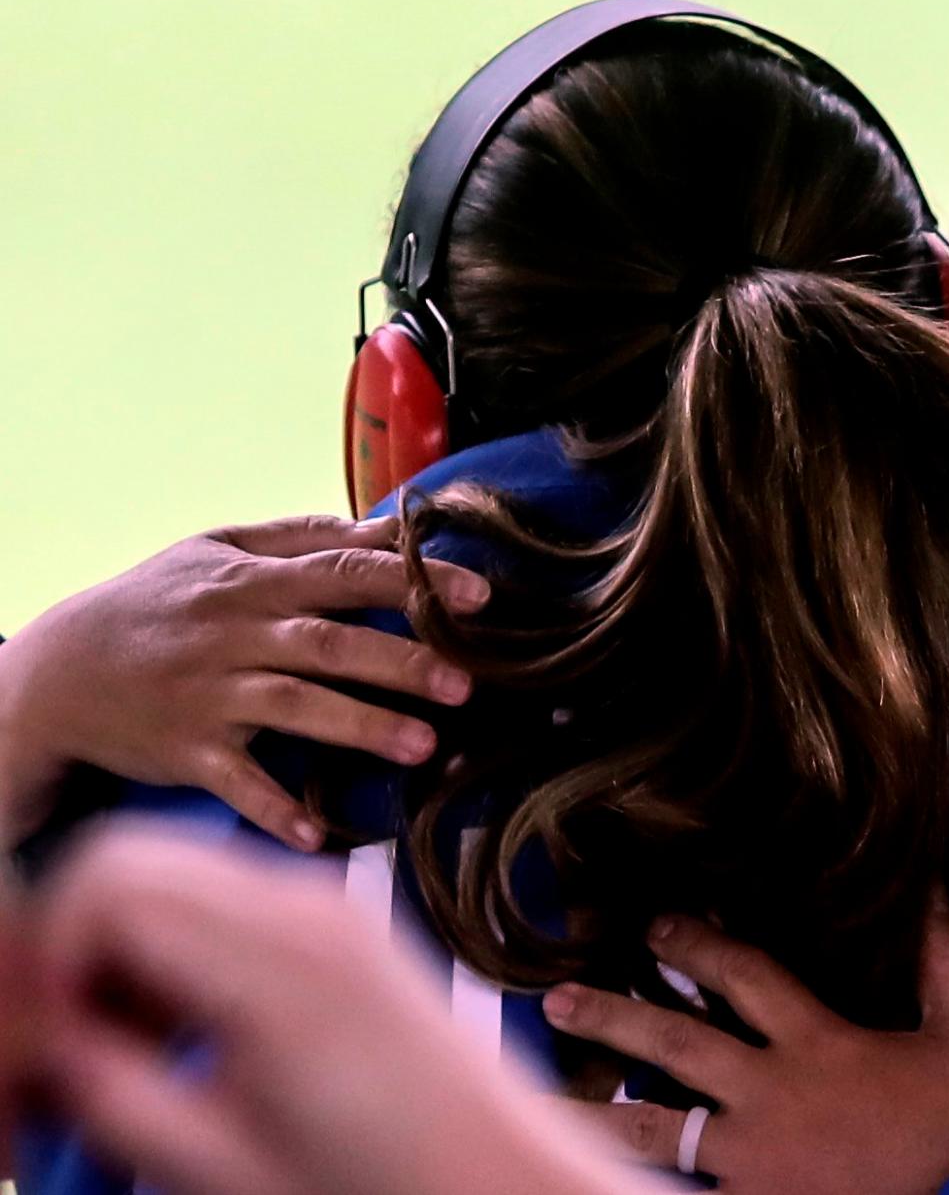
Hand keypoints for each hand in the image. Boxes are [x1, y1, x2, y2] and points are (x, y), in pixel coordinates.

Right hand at [0, 515, 488, 850]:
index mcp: (254, 582)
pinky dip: (272, 808)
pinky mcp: (187, 751)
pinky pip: (235, 782)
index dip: (416, 582)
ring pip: (295, 707)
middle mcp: (237, 635)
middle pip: (330, 644)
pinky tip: (317, 834)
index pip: (347, 574)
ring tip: (425, 747)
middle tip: (467, 682)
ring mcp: (211, 695)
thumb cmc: (156, 603)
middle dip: (402, 662)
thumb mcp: (219, 550)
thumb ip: (306, 537)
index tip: (481, 595)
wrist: (56, 670)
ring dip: (361, 726)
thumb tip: (389, 525)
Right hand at [30, 823, 650, 1194]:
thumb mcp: (221, 1164)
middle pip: (131, 857)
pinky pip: (224, 899)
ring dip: (126, 949)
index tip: (57, 1043)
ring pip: (172, 872)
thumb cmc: (387, 1186)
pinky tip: (193, 1035)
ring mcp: (328, 906)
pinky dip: (179, 950)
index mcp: (275, 962)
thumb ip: (111, 1096)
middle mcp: (306, 907)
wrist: (503, 1177)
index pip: (108, 882)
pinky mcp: (340, 923)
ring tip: (142, 1054)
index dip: (53, 960)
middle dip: (77, 945)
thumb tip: (44, 1045)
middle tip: (82, 1047)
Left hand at [543, 894, 948, 1193]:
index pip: (744, 974)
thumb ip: (947, 963)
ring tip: (532, 1109)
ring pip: (653, 1132)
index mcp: (816, 1043)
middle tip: (559, 1000)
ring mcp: (749, 1162)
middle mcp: (768, 1096)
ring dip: (592, 1112)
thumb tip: (935, 887)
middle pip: (676, 1043)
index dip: (697, 942)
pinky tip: (580, 1179)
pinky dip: (629, 1187)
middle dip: (614, 1017)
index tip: (657, 923)